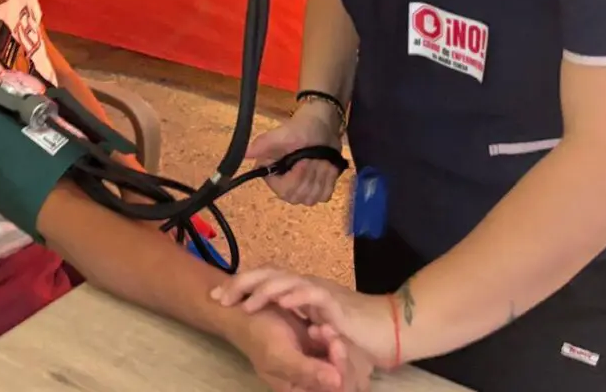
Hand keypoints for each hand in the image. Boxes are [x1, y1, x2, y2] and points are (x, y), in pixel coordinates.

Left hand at [215, 268, 395, 367]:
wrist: (388, 330)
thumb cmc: (355, 331)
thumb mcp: (317, 326)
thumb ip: (299, 320)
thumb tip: (275, 319)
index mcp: (300, 291)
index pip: (266, 279)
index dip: (241, 284)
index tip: (217, 296)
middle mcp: (307, 286)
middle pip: (269, 273)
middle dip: (241, 283)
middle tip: (218, 297)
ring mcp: (321, 291)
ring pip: (286, 280)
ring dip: (263, 290)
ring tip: (242, 302)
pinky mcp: (336, 303)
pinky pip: (312, 294)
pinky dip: (296, 296)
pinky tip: (280, 303)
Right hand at [229, 305, 347, 391]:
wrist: (246, 310)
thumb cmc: (259, 334)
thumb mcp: (279, 354)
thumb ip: (306, 371)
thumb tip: (337, 383)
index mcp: (297, 390)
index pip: (333, 391)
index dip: (341, 370)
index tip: (336, 343)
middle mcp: (307, 384)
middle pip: (341, 380)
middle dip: (340, 355)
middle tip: (328, 331)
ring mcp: (313, 367)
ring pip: (341, 365)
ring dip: (335, 345)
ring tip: (321, 328)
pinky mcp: (315, 352)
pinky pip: (334, 352)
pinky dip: (331, 339)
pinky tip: (320, 327)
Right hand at [249, 103, 343, 204]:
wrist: (321, 127)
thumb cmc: (300, 129)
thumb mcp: (282, 135)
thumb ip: (263, 144)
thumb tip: (244, 153)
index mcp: (272, 175)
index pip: (285, 191)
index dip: (297, 177)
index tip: (305, 160)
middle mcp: (284, 188)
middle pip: (300, 195)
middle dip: (311, 173)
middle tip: (315, 155)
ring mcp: (302, 192)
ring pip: (313, 196)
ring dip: (321, 175)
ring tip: (322, 157)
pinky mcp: (318, 191)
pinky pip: (324, 195)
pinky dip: (329, 180)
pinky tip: (328, 165)